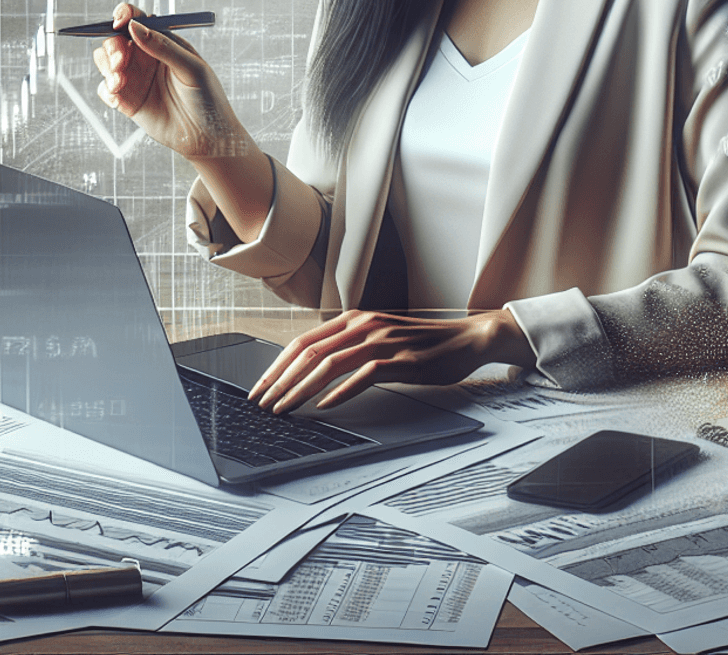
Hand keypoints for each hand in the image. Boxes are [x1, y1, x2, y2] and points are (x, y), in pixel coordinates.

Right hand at [93, 2, 248, 160]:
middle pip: (115, 40)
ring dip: (107, 69)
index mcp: (165, 43)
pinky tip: (119, 101)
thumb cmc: (209, 100)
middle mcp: (147, 58)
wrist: (208, 139)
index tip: (120, 22)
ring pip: (105, 62)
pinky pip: (105, 90)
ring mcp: (136, 79)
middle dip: (112, 47)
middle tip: (120, 61)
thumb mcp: (191, 69)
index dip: (125, 16)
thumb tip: (135, 27)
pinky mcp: (128, 101)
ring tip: (121, 83)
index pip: (139, 21)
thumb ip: (164, 48)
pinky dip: (107, 92)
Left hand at [248, 309, 535, 412]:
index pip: (304, 341)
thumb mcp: (381, 336)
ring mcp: (384, 341)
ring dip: (303, 389)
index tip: (261, 388)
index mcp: (357, 318)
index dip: (278, 366)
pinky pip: (365, 374)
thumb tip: (313, 367)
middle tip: (264, 404)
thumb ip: (350, 344)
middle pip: (311, 351)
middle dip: (282, 380)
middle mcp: (366, 325)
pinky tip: (327, 405)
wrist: (466, 338)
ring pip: (331, 363)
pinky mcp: (403, 360)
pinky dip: (342, 390)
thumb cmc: (423, 342)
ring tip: (285, 409)